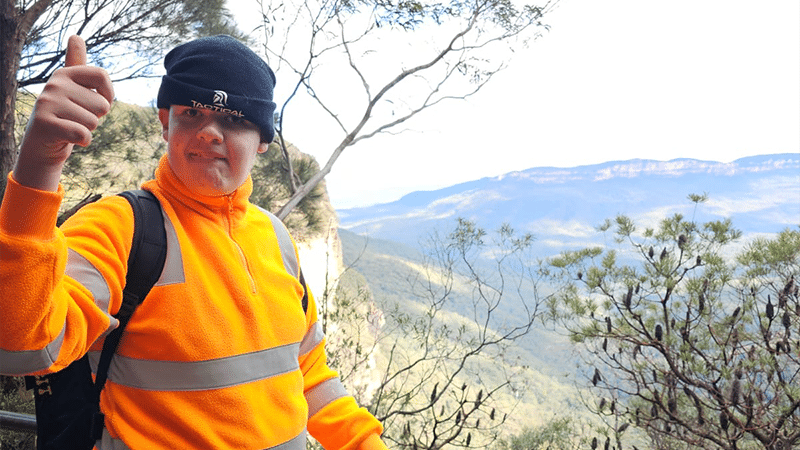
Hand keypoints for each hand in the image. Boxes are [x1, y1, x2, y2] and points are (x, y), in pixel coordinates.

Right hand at [13, 35, 114, 191]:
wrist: (43, 146)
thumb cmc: (66, 116)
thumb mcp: (74, 90)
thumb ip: (77, 65)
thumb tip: (75, 36)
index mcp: (64, 73)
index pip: (102, 75)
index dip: (108, 95)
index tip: (97, 102)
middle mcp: (54, 83)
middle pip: (102, 104)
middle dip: (95, 118)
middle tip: (76, 119)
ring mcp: (46, 102)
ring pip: (93, 122)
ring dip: (87, 130)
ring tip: (70, 127)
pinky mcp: (44, 123)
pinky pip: (83, 134)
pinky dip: (83, 141)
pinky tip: (69, 139)